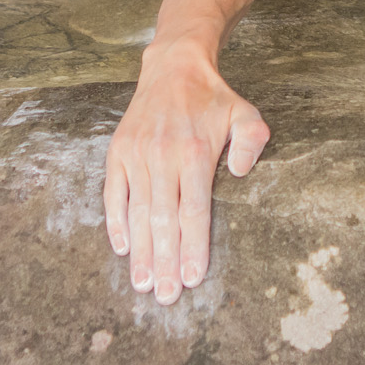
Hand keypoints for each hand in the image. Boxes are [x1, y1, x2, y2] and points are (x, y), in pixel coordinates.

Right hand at [103, 45, 269, 304]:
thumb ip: (251, 141)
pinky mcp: (118, 152)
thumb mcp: (246, 113)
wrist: (174, 67)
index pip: (193, 211)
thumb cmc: (214, 100)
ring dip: (141, 252)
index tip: (193, 278)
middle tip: (166, 297)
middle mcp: (163, 156)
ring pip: (137, 213)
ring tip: (144, 284)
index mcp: (195, 152)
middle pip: (163, 220)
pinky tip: (123, 249)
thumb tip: (239, 173)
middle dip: (166, 262)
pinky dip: (115, 223)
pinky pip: (113, 194)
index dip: (192, 247)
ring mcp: (137, 155)